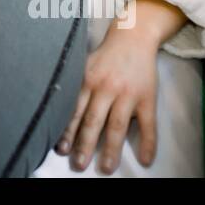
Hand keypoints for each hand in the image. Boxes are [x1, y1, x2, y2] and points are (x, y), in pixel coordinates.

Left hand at [54, 30, 158, 173]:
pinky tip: (145, 160)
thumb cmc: (105, 56)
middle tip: (78, 164)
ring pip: (118, 126)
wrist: (134, 37)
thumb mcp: (84, 66)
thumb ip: (74, 86)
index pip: (75, 111)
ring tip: (105, 168)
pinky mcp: (147, 97)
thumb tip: (55, 109)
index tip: (60, 149)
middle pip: (94, 121)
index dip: (67, 131)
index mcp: (88, 80)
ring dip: (111, 149)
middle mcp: (107, 88)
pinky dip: (148, 143)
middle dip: (85, 144)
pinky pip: (148, 124)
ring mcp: (128, 94)